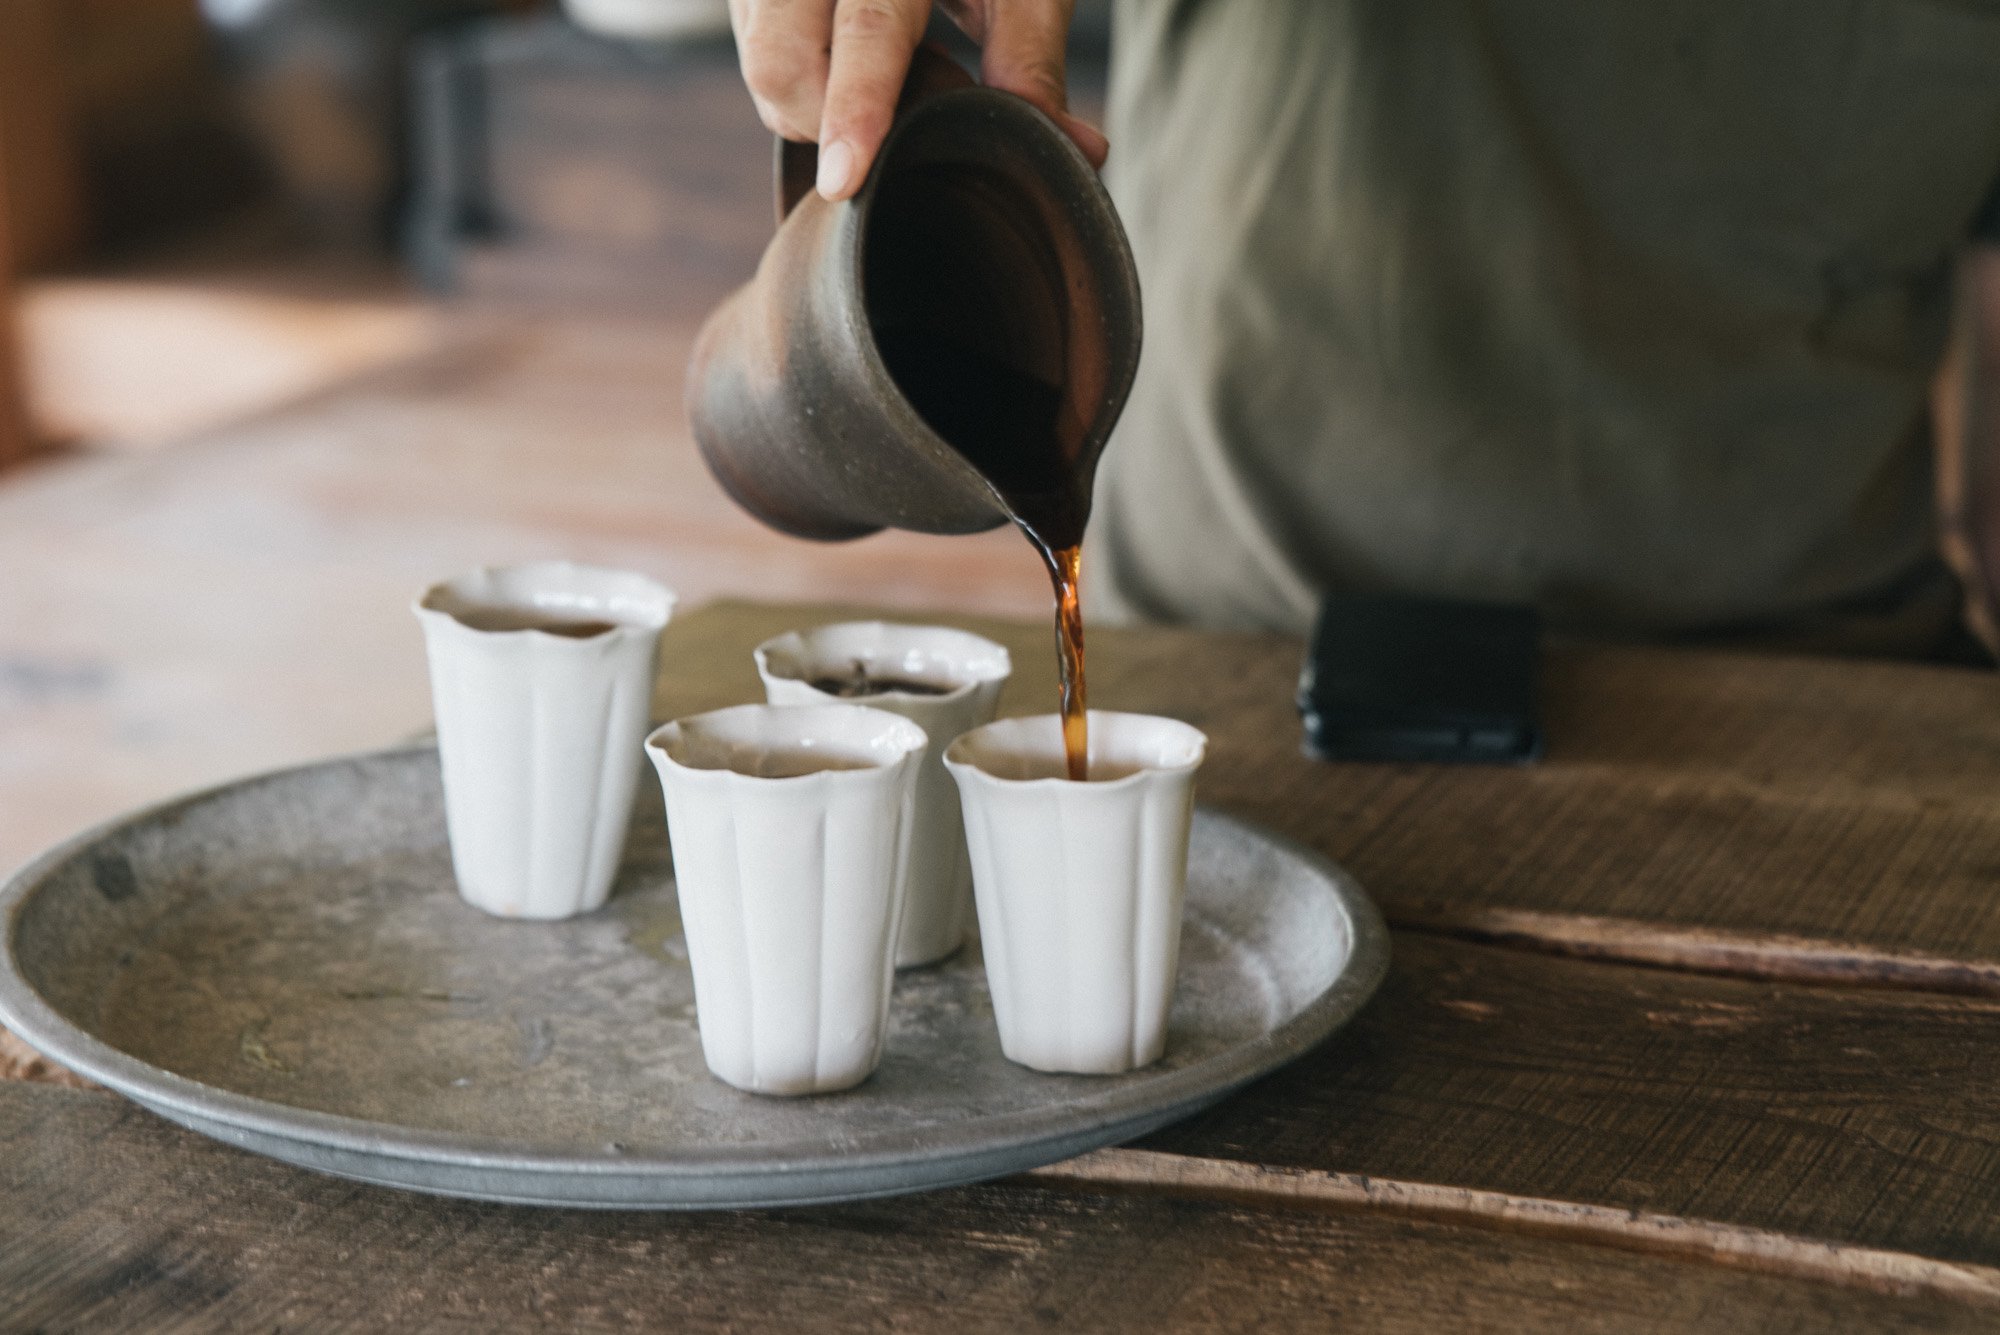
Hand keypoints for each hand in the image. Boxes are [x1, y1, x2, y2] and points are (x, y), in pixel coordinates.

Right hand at [728, 0, 1107, 201]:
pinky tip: (853, 60)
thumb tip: (1078, 152)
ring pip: (761, 66)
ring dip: (815, 105)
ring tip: (884, 80)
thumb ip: (1032, 60)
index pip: (865, 30)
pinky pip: (756, 49)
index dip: (855, 109)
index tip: (844, 179)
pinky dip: (802, 78)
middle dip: (828, 121)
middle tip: (892, 126)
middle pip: (780, 61)